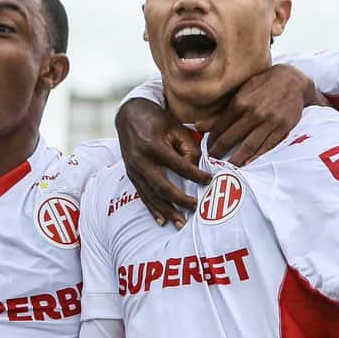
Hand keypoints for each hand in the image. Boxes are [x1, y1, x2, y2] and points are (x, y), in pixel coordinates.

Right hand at [117, 97, 209, 227]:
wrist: (129, 114)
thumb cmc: (157, 120)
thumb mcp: (176, 127)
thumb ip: (189, 148)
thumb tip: (196, 171)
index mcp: (153, 146)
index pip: (179, 166)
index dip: (196, 175)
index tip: (209, 180)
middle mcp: (141, 160)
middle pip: (162, 187)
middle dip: (180, 200)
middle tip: (196, 208)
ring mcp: (133, 170)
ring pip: (151, 196)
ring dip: (167, 211)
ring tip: (181, 223)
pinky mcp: (131, 175)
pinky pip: (142, 195)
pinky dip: (153, 209)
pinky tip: (162, 220)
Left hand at [205, 64, 317, 165]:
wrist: (293, 80)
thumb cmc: (264, 84)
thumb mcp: (242, 91)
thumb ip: (221, 111)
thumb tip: (198, 126)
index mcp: (240, 102)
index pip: (220, 126)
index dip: (211, 140)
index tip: (207, 148)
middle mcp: (253, 113)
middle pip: (230, 138)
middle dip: (218, 151)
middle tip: (212, 161)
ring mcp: (268, 121)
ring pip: (247, 146)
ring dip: (235, 159)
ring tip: (227, 167)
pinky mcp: (282, 128)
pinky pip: (266, 146)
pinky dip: (255, 157)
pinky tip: (247, 164)